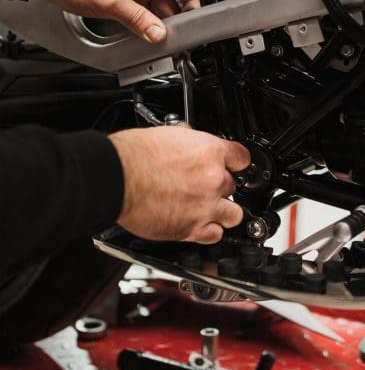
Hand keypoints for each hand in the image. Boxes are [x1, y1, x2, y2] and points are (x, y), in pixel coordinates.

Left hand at [15, 0, 199, 42]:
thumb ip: (139, 20)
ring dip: (159, 22)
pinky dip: (147, 22)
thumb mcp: (110, 1)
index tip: (194, 16)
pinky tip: (146, 33)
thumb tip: (159, 34)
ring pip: (158, 6)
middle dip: (175, 16)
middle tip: (175, 35)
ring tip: (159, 37)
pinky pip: (145, 10)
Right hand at [108, 126, 250, 243]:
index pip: (242, 158)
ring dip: (223, 212)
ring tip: (209, 209)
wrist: (116, 177)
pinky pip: (215, 235)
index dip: (236, 163)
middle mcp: (213, 179)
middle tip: (204, 187)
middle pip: (233, 186)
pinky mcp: (191, 229)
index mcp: (210, 152)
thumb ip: (190, 143)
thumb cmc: (134, 155)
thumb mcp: (170, 134)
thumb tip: (193, 144)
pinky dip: (209, 232)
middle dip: (220, 187)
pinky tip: (200, 225)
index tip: (233, 167)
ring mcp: (205, 206)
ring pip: (234, 214)